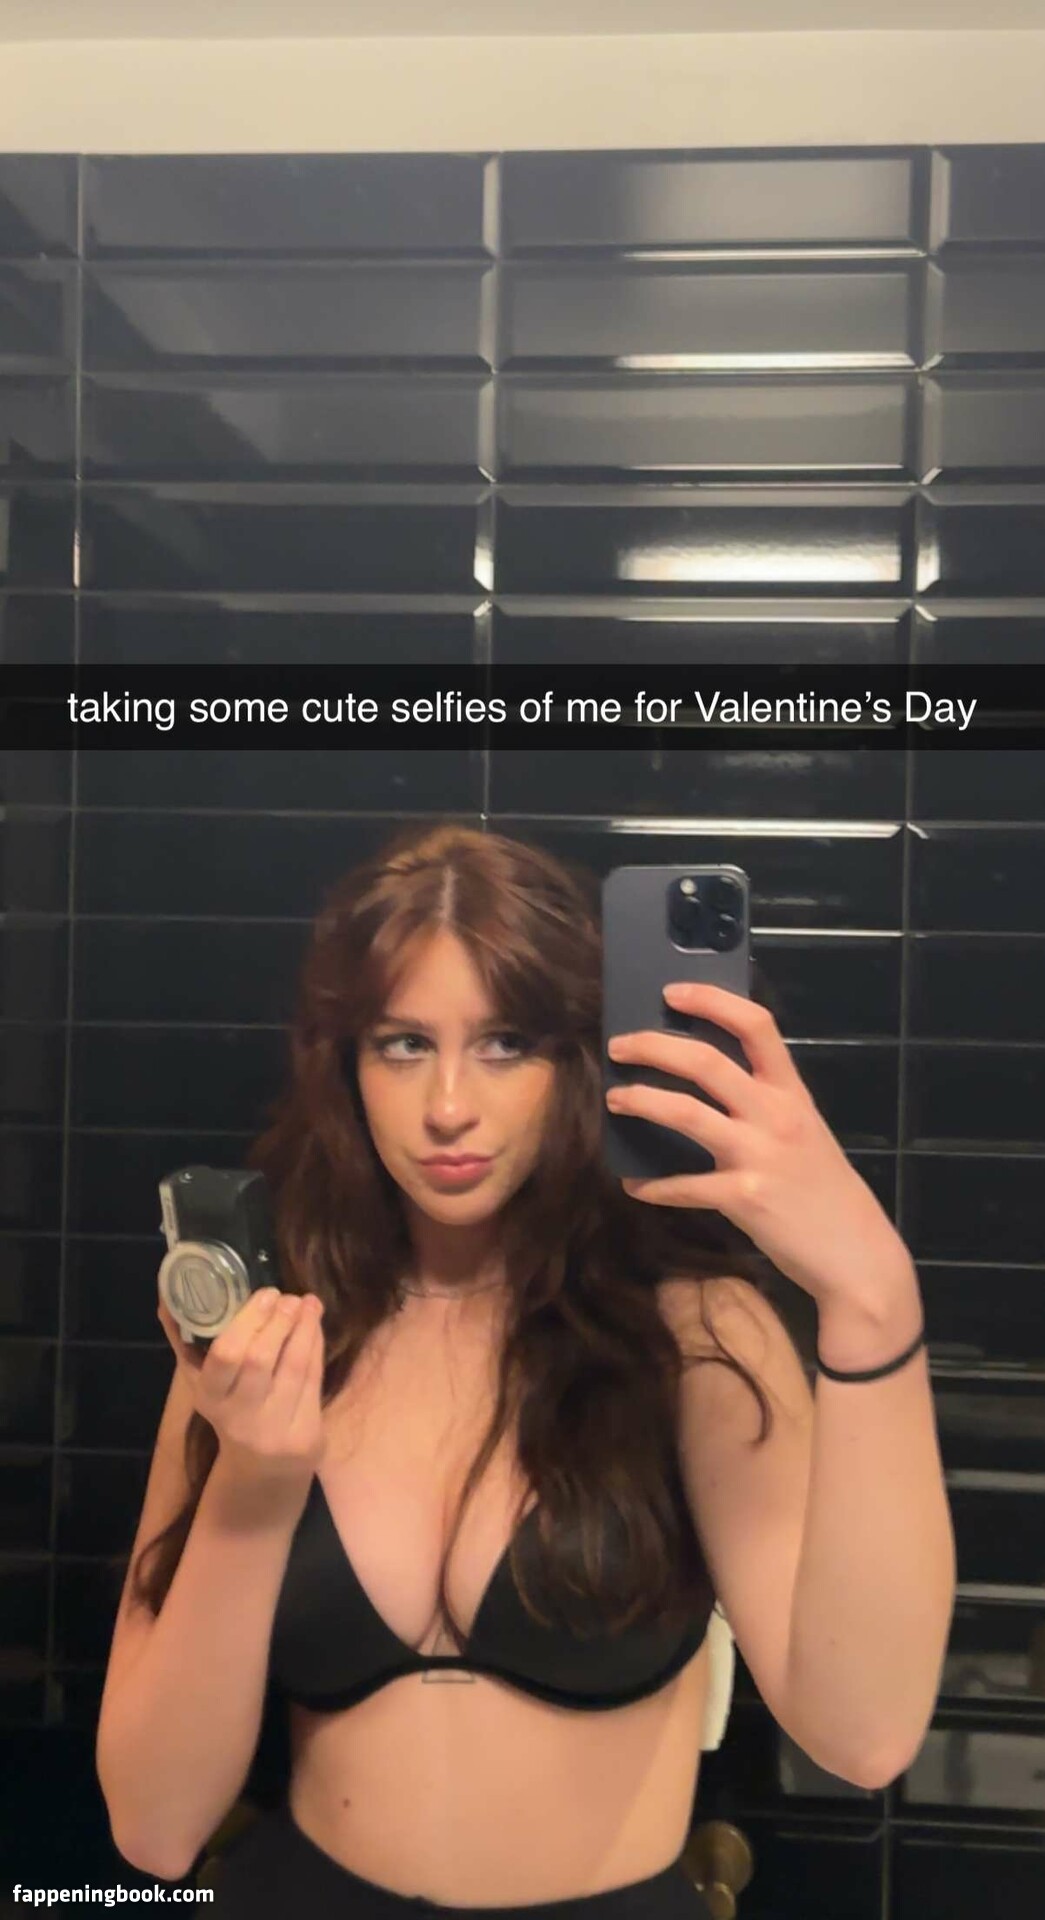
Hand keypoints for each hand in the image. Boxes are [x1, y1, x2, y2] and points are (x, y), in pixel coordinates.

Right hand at [157, 1285, 327, 1490]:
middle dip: (278, 1321)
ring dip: (305, 1328)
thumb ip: (186, 1341)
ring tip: (308, 1302)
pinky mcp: (305, 1436)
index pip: (224, 1357)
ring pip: (295, 1367)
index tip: (266, 1293)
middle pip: (260, 1360)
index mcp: (209, 1398)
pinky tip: (315, 1326)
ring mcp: (275, 1430)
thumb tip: (167, 1297)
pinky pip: (314, 1382)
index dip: (249, 1321)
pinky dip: (316, 1347)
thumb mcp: (202, 1382)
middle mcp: (240, 1417)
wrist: (263, 1469)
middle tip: (289, 1296)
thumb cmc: (230, 1409)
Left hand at [605, 980, 915, 1311]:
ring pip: (685, 1111)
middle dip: (653, 1046)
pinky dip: (654, 1186)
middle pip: (705, 1061)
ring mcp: (759, 1155)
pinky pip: (684, 1185)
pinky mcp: (744, 1197)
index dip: (711, 1000)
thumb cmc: (825, 1190)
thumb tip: (707, 1078)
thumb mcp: (805, 1132)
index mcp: (792, 1093)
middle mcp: (775, 1115)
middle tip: (620, 1046)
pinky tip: (634, 1185)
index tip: (671, 992)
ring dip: (641, 1101)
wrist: (857, 1256)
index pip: (756, 1026)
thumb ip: (765, 1104)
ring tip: (614, 1099)